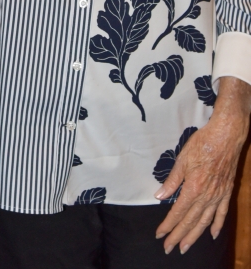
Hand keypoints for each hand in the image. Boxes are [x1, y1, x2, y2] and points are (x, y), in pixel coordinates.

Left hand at [156, 77, 250, 254]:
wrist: (226, 136)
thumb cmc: (202, 144)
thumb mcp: (182, 159)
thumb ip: (172, 181)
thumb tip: (160, 196)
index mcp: (193, 188)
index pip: (178, 212)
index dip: (168, 225)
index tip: (160, 235)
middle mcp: (206, 196)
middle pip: (190, 221)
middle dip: (178, 236)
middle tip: (169, 248)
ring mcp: (218, 195)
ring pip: (205, 221)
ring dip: (194, 236)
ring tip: (185, 247)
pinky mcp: (226, 192)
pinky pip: (221, 213)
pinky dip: (216, 225)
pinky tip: (212, 235)